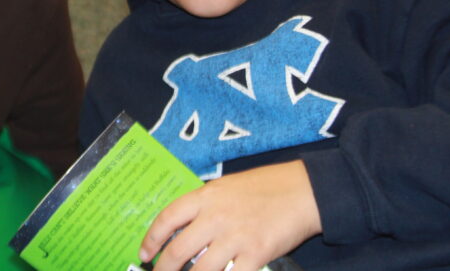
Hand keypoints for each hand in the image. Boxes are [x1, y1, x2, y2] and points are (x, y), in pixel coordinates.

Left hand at [139, 160, 321, 270]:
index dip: (151, 239)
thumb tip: (185, 226)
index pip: (167, 218)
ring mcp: (235, 237)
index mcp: (206, 196)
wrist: (305, 190)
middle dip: (164, 270)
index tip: (145, 254)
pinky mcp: (256, 255)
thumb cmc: (268, 186)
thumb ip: (206, 205)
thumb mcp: (228, 186)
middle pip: (178, 250)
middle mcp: (216, 216)